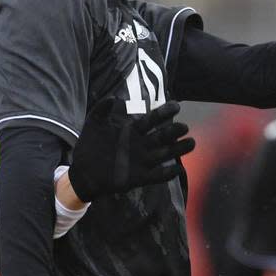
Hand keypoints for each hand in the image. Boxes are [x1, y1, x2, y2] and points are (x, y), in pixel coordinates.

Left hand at [67, 98, 195, 202]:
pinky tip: (178, 169)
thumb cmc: (89, 146)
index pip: (151, 120)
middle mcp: (140, 145)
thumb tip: (114, 96)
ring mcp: (141, 162)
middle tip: (185, 126)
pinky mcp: (139, 178)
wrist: (83, 172)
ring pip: (164, 154)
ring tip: (192, 143)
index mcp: (132, 131)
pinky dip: (168, 173)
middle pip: (162, 137)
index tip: (176, 106)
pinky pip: (157, 176)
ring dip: (178, 149)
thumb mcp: (93, 123)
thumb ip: (101, 109)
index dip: (163, 113)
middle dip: (174, 132)